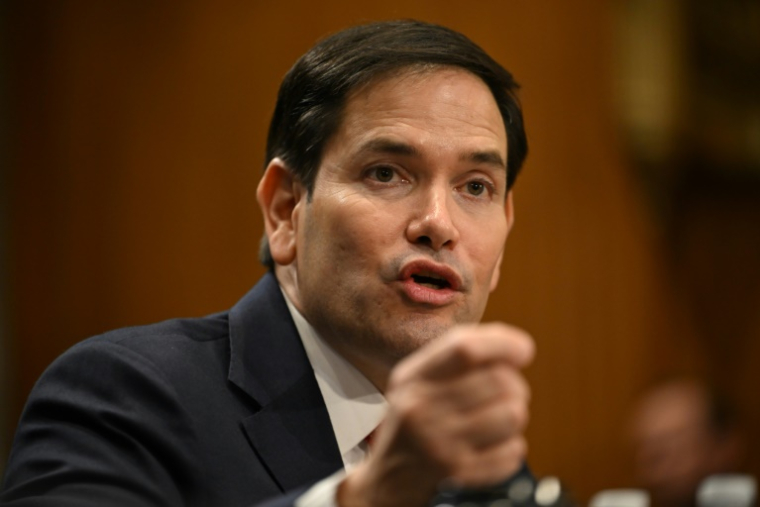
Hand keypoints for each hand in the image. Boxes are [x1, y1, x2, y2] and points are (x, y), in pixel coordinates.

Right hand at [338, 322, 534, 506]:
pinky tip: (494, 445)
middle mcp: (421, 409)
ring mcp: (440, 444)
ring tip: (500, 419)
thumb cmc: (411, 423)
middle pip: (497, 380)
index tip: (523, 349)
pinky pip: (512, 452)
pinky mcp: (458, 473)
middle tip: (509, 393)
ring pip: (512, 414)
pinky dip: (512, 447)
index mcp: (412, 378)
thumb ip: (455, 357)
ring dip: (516, 415)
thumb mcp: (415, 382)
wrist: (384, 482)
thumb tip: (515, 348)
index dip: (502, 343)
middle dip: (516, 384)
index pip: (464, 348)